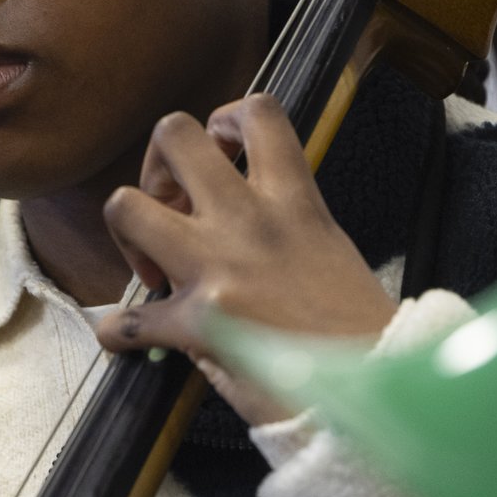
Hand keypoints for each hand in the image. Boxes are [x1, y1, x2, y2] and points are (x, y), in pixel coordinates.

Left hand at [96, 93, 396, 424]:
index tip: (222, 153)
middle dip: (158, 163)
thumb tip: (230, 228)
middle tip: (171, 205)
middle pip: (175, 134)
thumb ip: (282, 225)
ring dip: (125, 227)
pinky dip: (119, 330)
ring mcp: (216, 267)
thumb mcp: (329, 251)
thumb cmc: (361, 328)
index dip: (224, 119)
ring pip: (125, 204)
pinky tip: (126, 339)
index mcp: (292, 201)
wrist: (378, 385)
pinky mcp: (196, 323)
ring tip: (150, 260)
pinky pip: (129, 319)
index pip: (259, 111)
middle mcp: (249, 220)